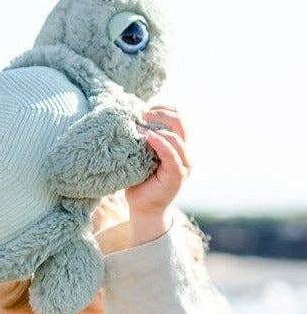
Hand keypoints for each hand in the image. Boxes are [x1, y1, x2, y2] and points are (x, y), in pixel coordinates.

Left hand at [127, 105, 190, 244]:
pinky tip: (147, 137)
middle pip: (181, 123)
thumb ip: (142, 139)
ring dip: (159, 128)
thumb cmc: (139, 179)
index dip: (165, 108)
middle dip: (162, 113)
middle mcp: (185, 153)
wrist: (143, 207)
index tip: (146, 106)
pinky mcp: (177, 176)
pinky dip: (160, 143)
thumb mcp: (140, 154)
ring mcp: (184, 165)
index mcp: (178, 145)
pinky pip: (172, 156)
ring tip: (140, 126)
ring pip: (178, 138)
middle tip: (142, 112)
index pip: (178, 118)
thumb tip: (128, 118)